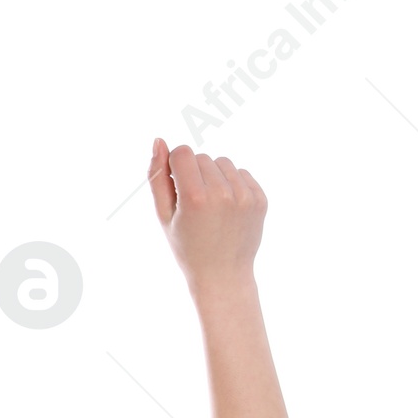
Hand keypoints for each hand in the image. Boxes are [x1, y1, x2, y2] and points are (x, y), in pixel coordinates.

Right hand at [148, 139, 265, 297]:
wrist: (222, 276)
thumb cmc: (188, 248)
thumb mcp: (165, 217)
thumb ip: (158, 178)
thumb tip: (158, 141)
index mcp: (194, 198)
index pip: (183, 153)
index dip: (176, 167)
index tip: (177, 187)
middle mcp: (221, 193)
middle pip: (202, 157)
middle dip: (195, 174)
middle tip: (195, 206)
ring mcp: (243, 196)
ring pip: (223, 163)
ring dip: (215, 178)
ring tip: (212, 207)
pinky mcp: (259, 198)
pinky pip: (241, 174)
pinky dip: (232, 185)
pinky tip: (227, 210)